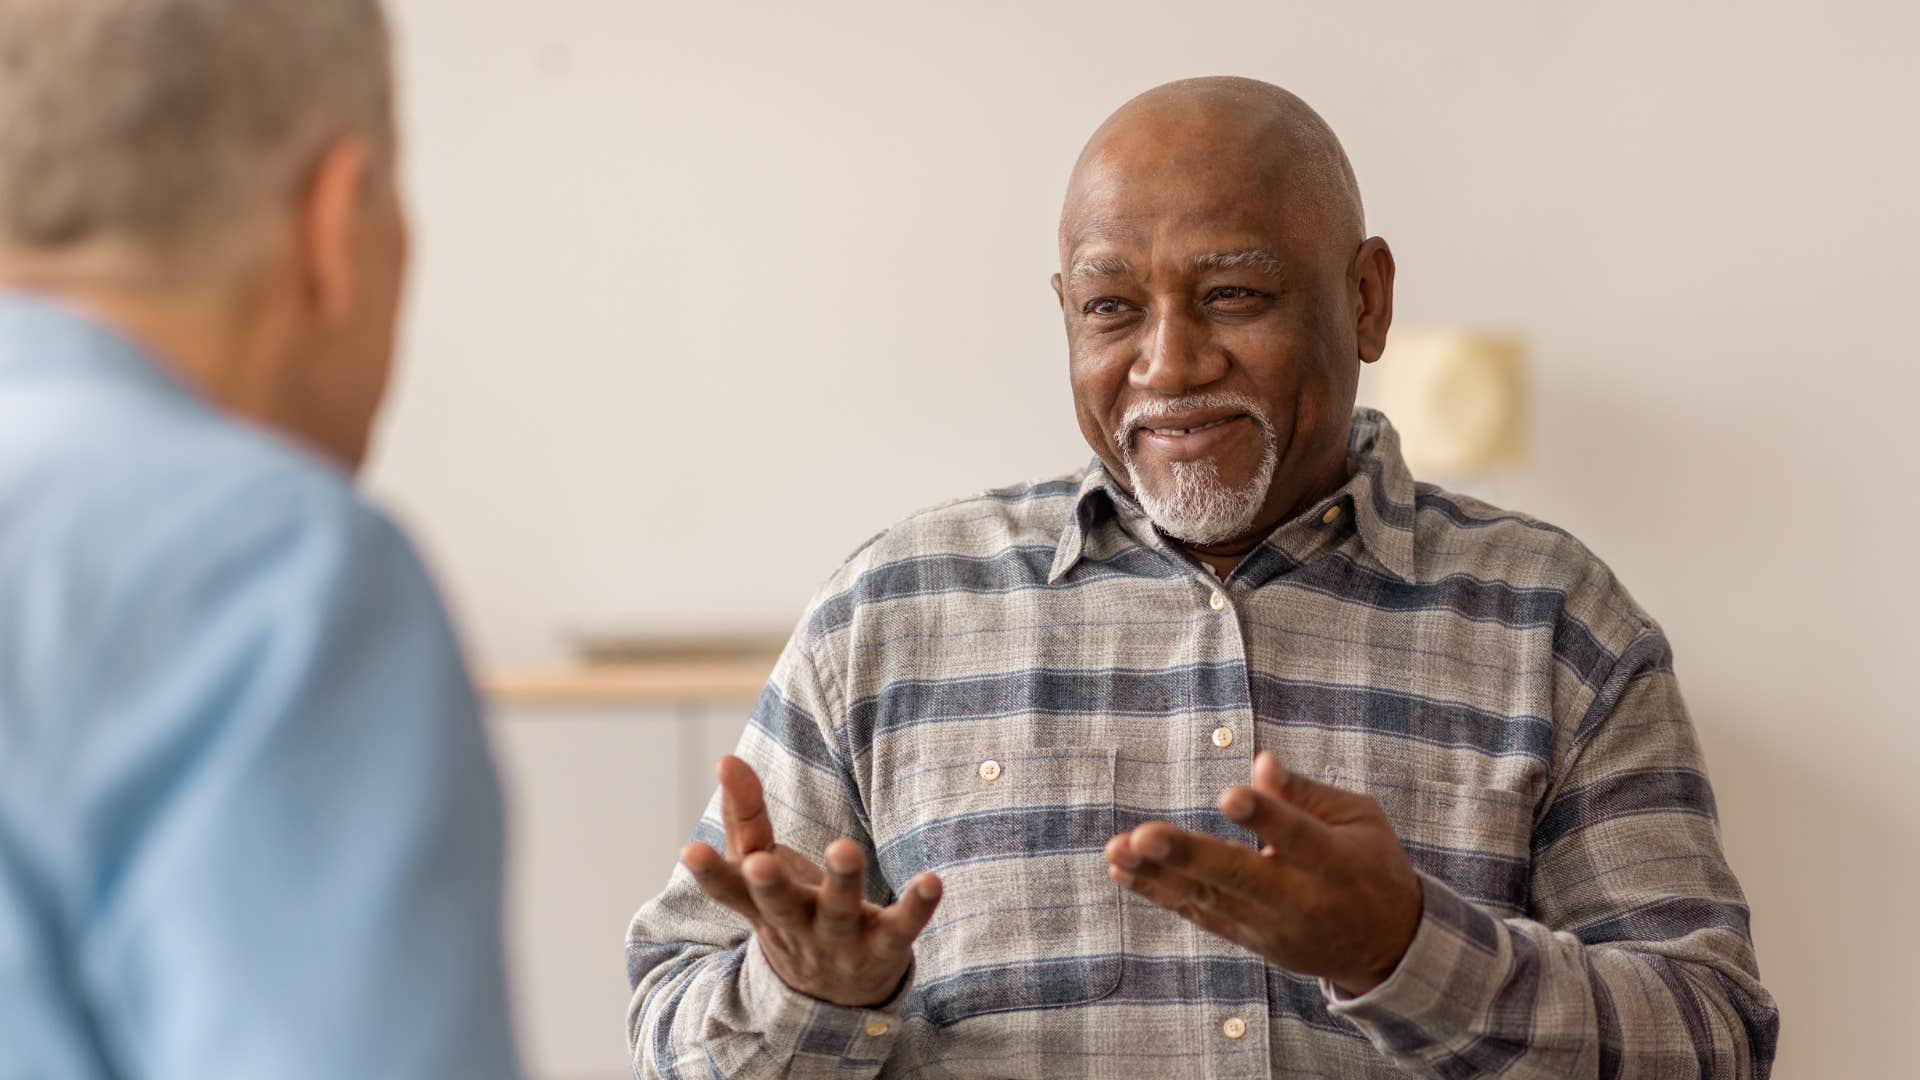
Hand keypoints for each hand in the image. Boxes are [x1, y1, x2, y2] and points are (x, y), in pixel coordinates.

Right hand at [681, 755, 942, 1007]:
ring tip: (844, 848)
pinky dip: (917, 905)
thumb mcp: (761, 869)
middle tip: (759, 861)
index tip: (690, 851)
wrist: (834, 1000)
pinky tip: (931, 880)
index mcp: (762, 908)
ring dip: (842, 881)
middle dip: (769, 884)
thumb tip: (726, 759)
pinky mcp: (884, 947)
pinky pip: (902, 928)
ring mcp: (840, 941)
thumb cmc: (792, 913)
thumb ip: (745, 815)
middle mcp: (797, 927)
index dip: (710, 873)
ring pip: (838, 913)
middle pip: (779, 907)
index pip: (730, 892)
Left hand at [1104, 751, 1422, 994]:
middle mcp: (1301, 900)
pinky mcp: (1249, 939)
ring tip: (1117, 850)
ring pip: (1208, 900)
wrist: (1387, 948)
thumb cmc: (1370, 865)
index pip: (1298, 837)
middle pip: (1240, 878)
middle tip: (1145, 836)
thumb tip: (1260, 761)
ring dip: (1157, 875)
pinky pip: (1198, 915)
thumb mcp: (1359, 818)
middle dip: (1189, 856)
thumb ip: (1305, 793)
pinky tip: (1123, 871)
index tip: (1229, 795)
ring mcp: (1271, 927)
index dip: (1265, 818)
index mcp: (1336, 862)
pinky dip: (1159, 894)